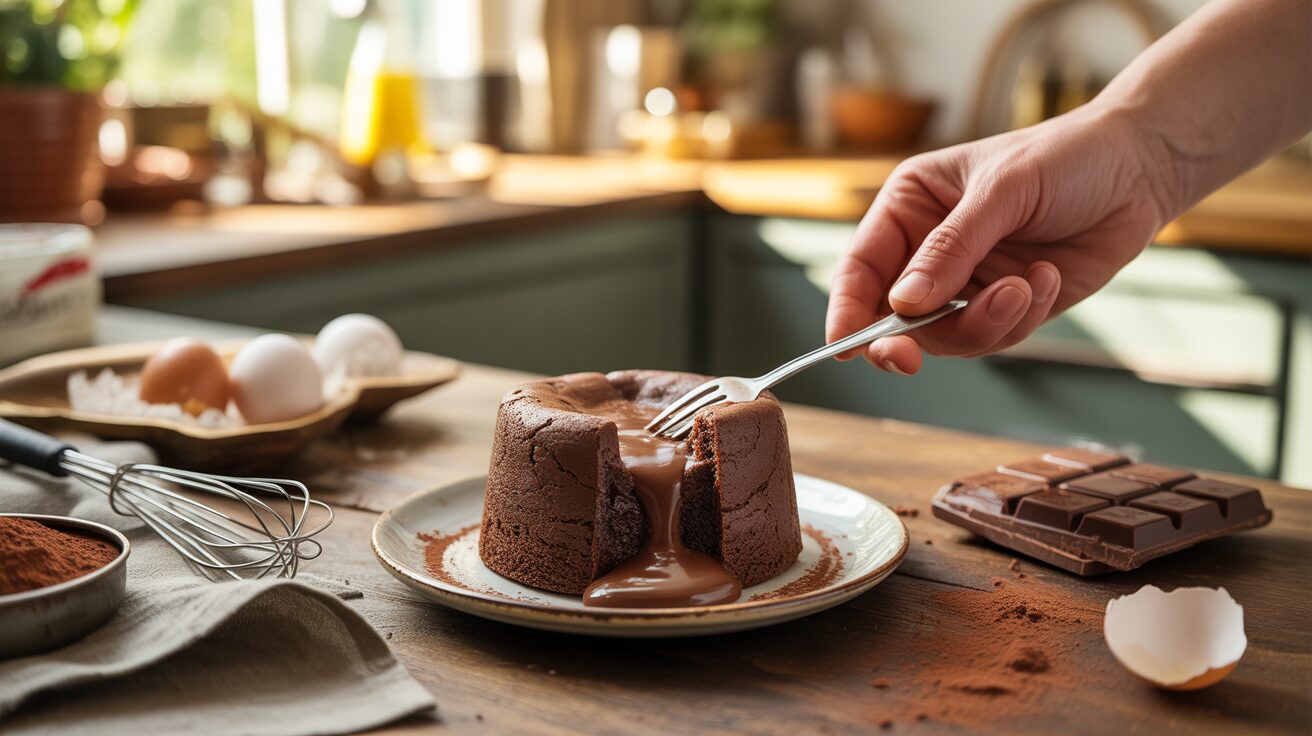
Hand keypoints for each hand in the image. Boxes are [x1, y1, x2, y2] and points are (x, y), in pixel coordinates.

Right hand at [824, 107, 1166, 374]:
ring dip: (983, 322)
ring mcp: (968, 282)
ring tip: (1024, 287)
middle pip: (892, 317)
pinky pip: (994, 336)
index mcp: (910, 207)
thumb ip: (951, 248)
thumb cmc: (1065, 158)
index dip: (847, 311)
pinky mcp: (1008, 304)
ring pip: (946, 336)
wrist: (1141, 169)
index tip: (845, 347)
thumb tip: (903, 305)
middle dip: (906, 339)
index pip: (860, 268)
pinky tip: (1045, 280)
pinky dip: (1019, 318)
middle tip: (909, 359)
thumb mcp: (1002, 191)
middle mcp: (929, 250)